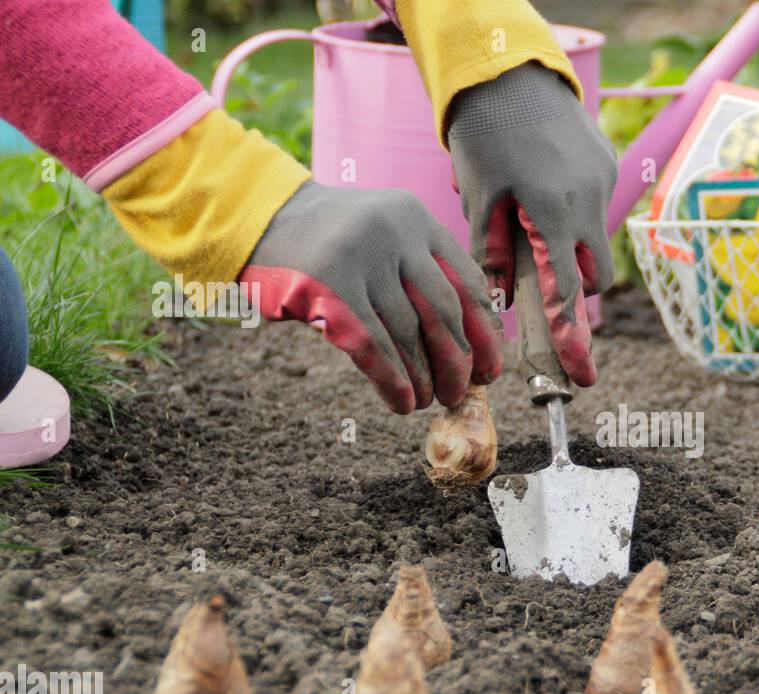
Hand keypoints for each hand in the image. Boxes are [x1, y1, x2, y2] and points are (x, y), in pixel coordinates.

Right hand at [240, 182, 502, 412]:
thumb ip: (422, 273)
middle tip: (460, 393)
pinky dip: (393, 379)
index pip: (468, 282)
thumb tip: (468, 347)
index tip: (491, 370)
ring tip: (425, 401)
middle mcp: (394, 232)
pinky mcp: (326, 284)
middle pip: (444, 310)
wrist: (254, 216)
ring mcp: (360, 256)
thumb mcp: (384, 236)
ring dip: (422, 376)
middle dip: (458, 361)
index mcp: (417, 219)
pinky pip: (372, 344)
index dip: (485, 333)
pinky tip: (401, 401)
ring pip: (407, 333)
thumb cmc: (329, 240)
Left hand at [448, 62, 616, 387]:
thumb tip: (500, 300)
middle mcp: (588, 201)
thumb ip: (492, 250)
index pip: (566, 290)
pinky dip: (574, 212)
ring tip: (532, 221)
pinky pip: (595, 205)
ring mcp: (604, 182)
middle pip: (595, 276)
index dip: (570, 334)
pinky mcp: (608, 164)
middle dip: (574, 288)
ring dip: (573, 248)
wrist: (513, 71)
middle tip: (545, 282)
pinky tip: (543, 185)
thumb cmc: (485, 135)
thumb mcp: (479, 196)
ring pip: (596, 241)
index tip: (580, 374)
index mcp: (552, 213)